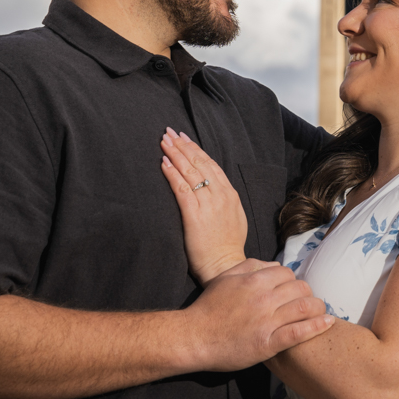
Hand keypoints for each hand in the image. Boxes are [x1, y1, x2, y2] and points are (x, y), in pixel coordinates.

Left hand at [160, 128, 249, 284]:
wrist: (226, 266)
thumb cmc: (228, 245)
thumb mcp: (234, 217)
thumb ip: (225, 199)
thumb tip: (214, 187)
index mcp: (230, 194)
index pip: (211, 165)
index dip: (196, 149)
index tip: (184, 138)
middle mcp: (220, 195)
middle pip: (199, 163)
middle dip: (183, 146)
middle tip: (169, 132)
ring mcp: (208, 204)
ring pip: (190, 172)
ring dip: (175, 154)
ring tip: (164, 142)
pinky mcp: (194, 215)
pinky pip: (182, 189)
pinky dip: (172, 174)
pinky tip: (163, 163)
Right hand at [183, 262, 334, 370]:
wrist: (193, 337)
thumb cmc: (208, 307)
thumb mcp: (226, 278)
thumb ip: (250, 266)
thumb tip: (274, 265)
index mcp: (254, 280)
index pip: (288, 273)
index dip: (293, 281)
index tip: (294, 291)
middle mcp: (263, 298)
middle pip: (300, 289)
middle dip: (308, 294)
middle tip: (308, 302)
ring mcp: (267, 321)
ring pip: (305, 307)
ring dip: (317, 308)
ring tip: (321, 312)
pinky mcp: (268, 343)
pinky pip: (299, 332)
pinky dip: (318, 326)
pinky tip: (328, 322)